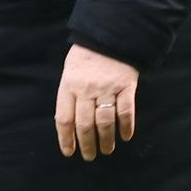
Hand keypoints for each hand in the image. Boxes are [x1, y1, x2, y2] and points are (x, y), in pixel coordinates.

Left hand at [54, 46, 137, 160]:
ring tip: (107, 150)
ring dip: (106, 140)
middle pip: (84, 124)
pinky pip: (125, 111)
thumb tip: (68, 123)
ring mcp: (107, 88)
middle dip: (86, 144)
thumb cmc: (87, 54)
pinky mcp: (126, 86)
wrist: (110, 33)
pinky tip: (125, 137)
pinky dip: (126, 127)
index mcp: (69, 85)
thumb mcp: (70, 71)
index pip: (64, 119)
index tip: (69, 153)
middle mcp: (86, 89)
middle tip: (89, 157)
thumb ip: (69, 94)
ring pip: (104, 122)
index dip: (66, 139)